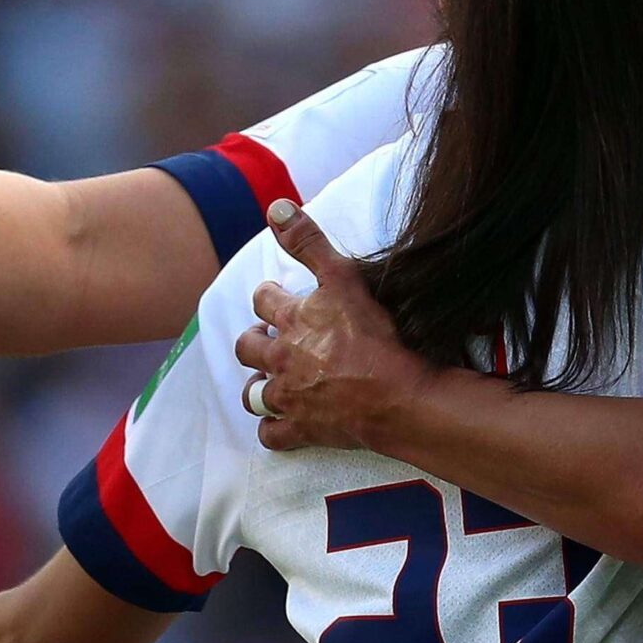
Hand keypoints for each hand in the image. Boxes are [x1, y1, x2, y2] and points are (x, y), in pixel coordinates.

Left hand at [235, 201, 439, 451]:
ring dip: (257, 387)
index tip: (274, 295)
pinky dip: (273, 430)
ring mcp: (289, 398)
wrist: (393, 394)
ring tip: (266, 383)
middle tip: (265, 341)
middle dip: (253, 342)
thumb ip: (310, 242)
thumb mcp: (343, 277)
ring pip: (254, 394)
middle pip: (250, 349)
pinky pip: (273, 435)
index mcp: (292, 321)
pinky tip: (279, 426)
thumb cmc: (373, 336)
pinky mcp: (302, 430)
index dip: (269, 296)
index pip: (264, 300)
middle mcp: (282, 359)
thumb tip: (274, 207)